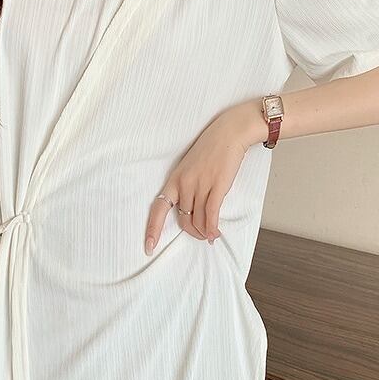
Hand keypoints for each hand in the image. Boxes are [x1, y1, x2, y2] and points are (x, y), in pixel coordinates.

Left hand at [144, 106, 259, 254]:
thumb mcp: (190, 167)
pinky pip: (211, 214)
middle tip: (201, 236)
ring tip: (211, 236)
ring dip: (205, 232)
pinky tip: (214, 233)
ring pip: (198, 219)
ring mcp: (200, 185)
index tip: (149, 246)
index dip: (153, 229)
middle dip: (192, 232)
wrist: (229, 133)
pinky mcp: (216, 186)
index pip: (159, 208)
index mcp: (174, 179)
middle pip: (183, 219)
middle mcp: (184, 184)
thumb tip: (191, 209)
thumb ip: (187, 186)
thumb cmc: (211, 149)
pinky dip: (212, 227)